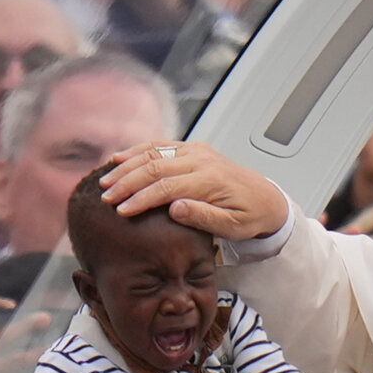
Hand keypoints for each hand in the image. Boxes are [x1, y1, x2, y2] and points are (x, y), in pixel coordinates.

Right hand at [99, 140, 289, 239]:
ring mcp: (196, 151)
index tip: (122, 211)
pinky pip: (160, 146)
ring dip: (127, 165)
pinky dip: (137, 151)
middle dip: (126, 182)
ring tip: (105, 179)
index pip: (167, 187)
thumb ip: (204, 217)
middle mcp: (201, 160)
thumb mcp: (233, 227)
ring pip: (154, 152)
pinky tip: (119, 159)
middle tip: (105, 196)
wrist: (267, 199)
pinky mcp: (192, 149)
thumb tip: (175, 208)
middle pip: (155, 166)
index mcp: (209, 180)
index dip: (141, 199)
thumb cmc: (249, 216)